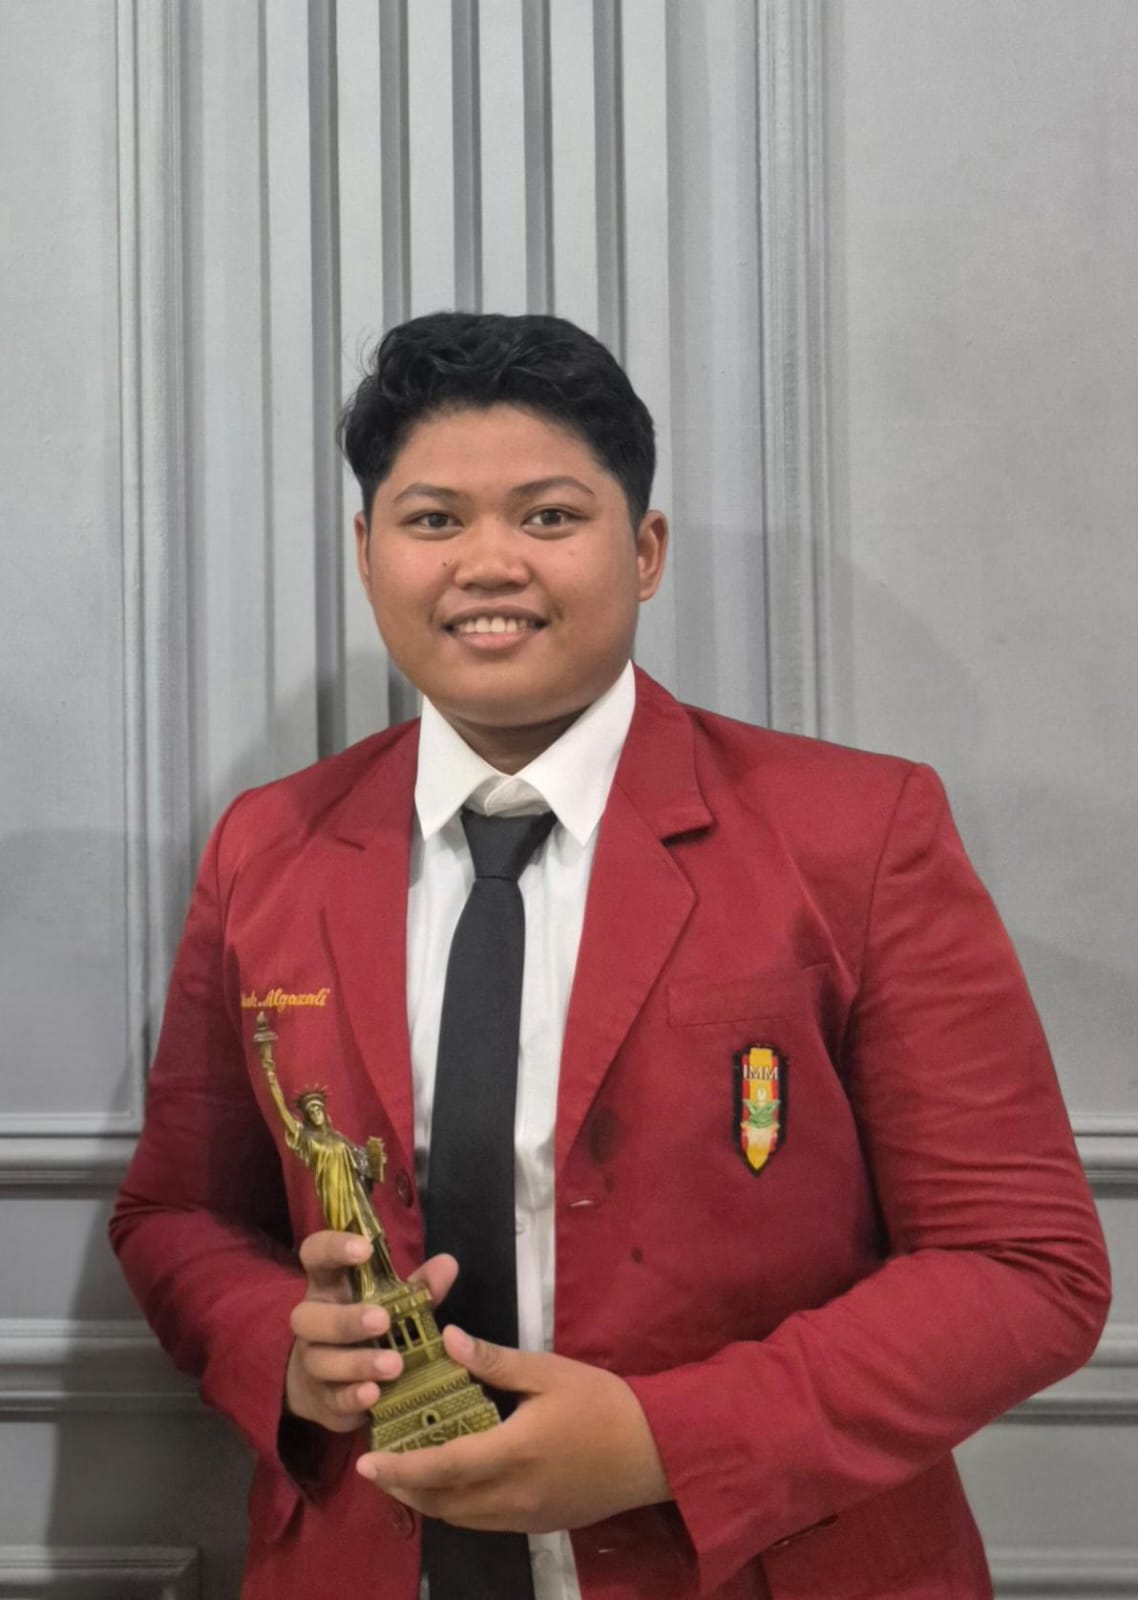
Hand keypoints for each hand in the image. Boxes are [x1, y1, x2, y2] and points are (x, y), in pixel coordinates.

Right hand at [285, 1231, 456, 1433]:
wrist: (333, 1385)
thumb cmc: (370, 1330)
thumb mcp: (395, 1304)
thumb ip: (419, 1287)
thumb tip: (448, 1263)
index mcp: (329, 1287)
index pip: (315, 1255)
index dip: (333, 1247)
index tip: (364, 1249)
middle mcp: (312, 1322)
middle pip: (307, 1316)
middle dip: (345, 1319)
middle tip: (382, 1320)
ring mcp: (312, 1362)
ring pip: (320, 1360)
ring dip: (357, 1362)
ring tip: (394, 1365)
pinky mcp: (321, 1399)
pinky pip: (331, 1399)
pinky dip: (352, 1397)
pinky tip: (374, 1395)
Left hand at [356, 1326, 670, 1530]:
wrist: (654, 1453)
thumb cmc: (602, 1404)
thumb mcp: (549, 1371)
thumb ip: (495, 1361)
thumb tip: (447, 1339)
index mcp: (511, 1453)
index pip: (441, 1467)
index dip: (399, 1468)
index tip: (366, 1461)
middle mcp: (511, 1495)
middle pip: (441, 1503)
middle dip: (402, 1488)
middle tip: (376, 1463)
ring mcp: (523, 1517)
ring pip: (458, 1518)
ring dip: (426, 1500)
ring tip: (405, 1472)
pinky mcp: (536, 1525)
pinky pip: (481, 1522)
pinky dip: (455, 1507)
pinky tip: (451, 1482)